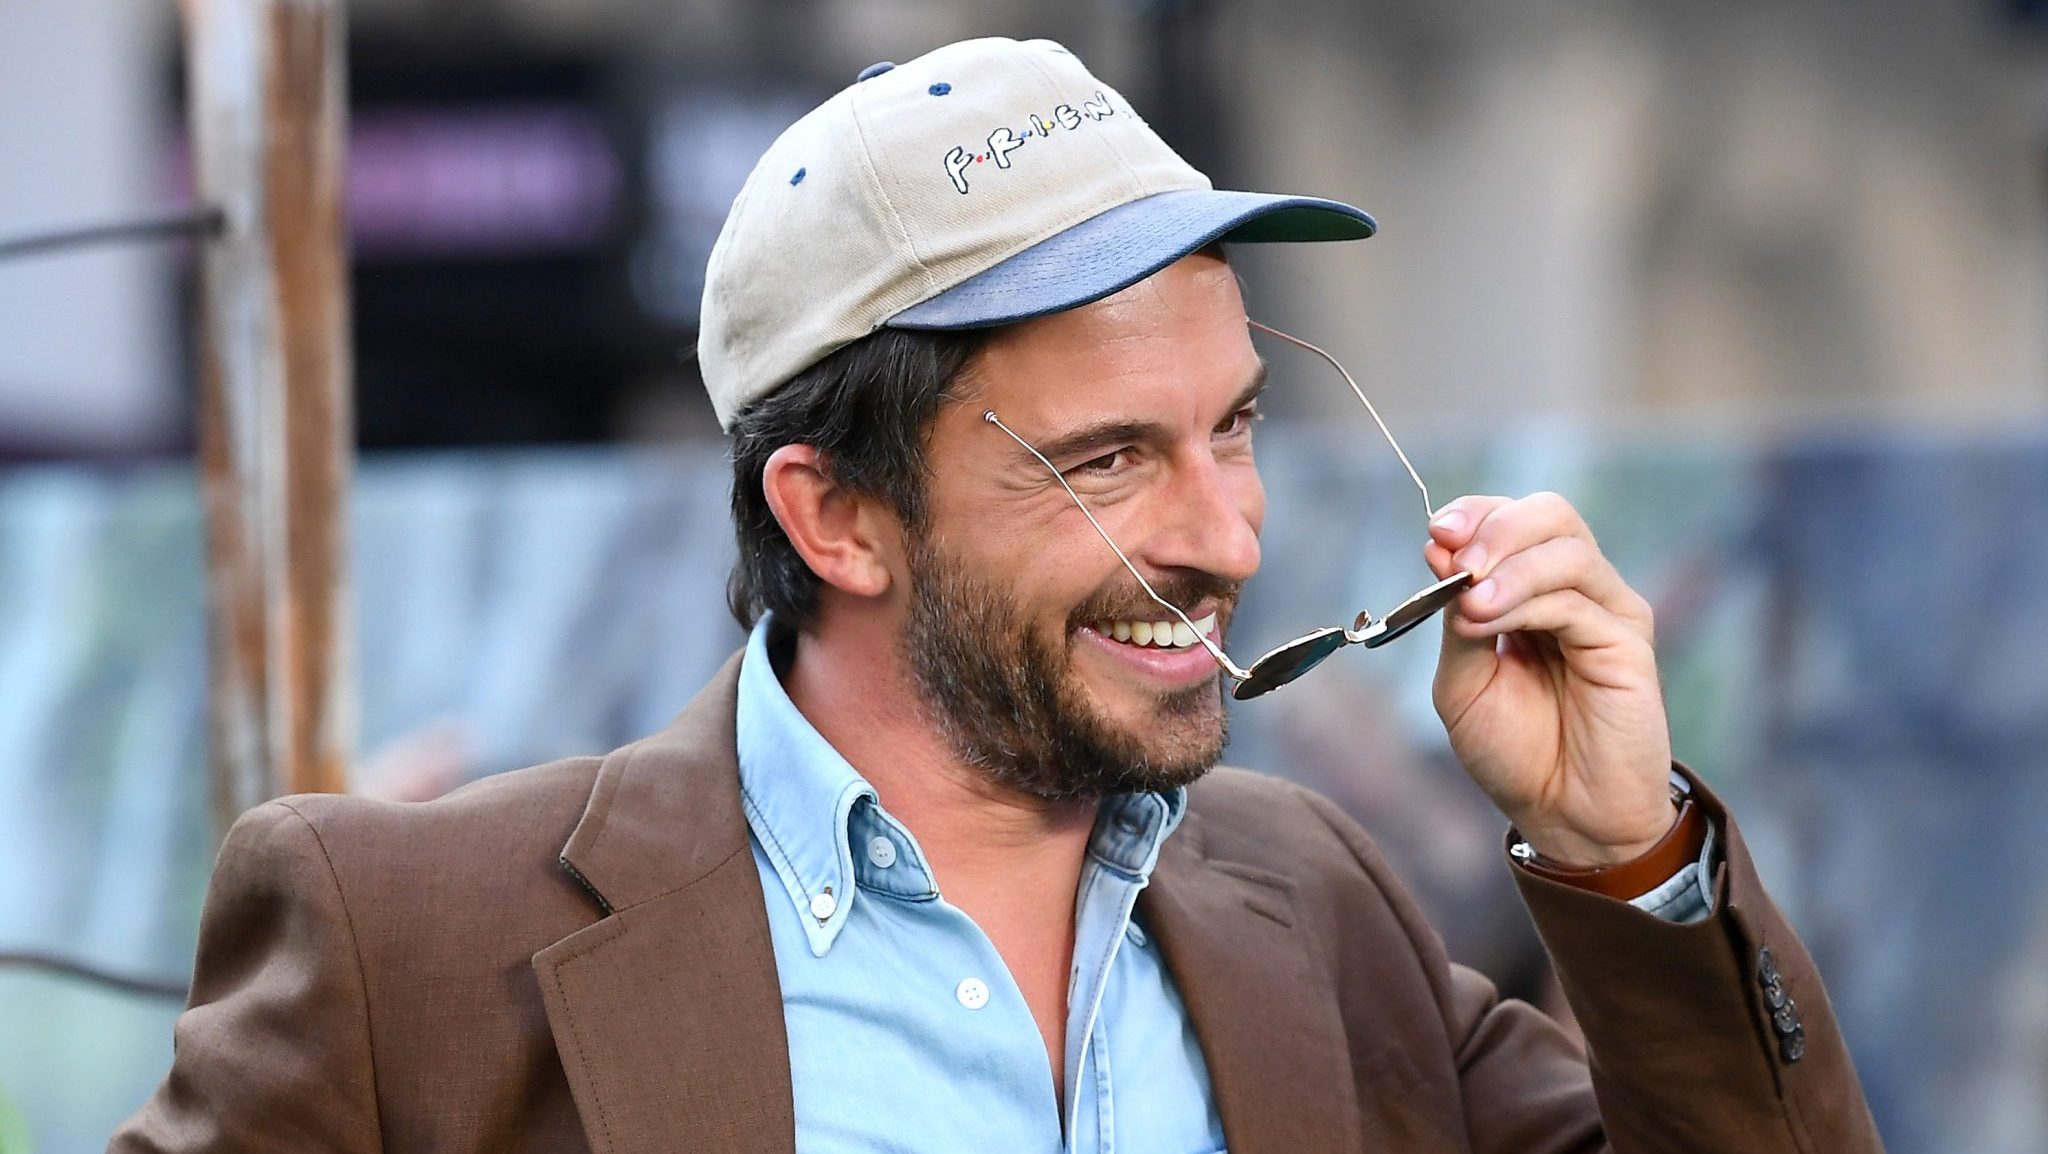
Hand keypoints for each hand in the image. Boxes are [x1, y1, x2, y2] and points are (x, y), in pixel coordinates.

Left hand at [1423, 492, 1673, 867]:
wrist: (1561, 815)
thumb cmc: (1514, 751)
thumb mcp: (1462, 681)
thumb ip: (1454, 618)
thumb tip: (1439, 550)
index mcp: (1532, 590)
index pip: (1512, 518)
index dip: (1475, 514)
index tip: (1436, 533)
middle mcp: (1576, 590)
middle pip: (1550, 513)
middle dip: (1496, 527)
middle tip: (1455, 559)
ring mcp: (1607, 612)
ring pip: (1566, 548)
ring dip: (1507, 566)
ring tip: (1469, 604)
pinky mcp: (1629, 642)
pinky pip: (1577, 599)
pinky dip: (1525, 602)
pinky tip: (1489, 620)